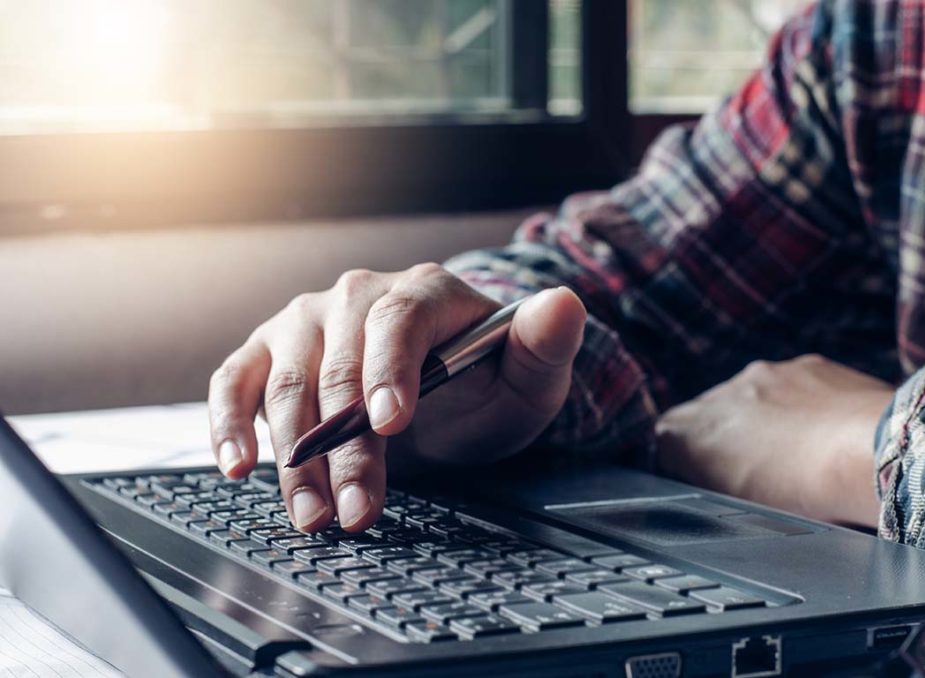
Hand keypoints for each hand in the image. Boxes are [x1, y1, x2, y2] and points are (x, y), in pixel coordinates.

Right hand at [207, 263, 585, 532]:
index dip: (390, 370)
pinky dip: (228, 422)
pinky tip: (236, 467)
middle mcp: (357, 296)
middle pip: (339, 365)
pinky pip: (236, 382)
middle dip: (346, 446)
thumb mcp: (528, 375)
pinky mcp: (270, 354)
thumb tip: (564, 305)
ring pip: (288, 384)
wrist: (446, 393)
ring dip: (295, 457)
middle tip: (357, 510)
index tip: (391, 425)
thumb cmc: (484, 385)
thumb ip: (546, 344)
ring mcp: (307, 322)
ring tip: (314, 516)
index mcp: (423, 290)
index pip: (399, 321)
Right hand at [654, 354, 892, 525]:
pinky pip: (795, 386)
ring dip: (767, 420)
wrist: (874, 455)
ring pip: (754, 397)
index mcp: (693, 428)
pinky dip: (803, 407)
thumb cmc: (804, 491)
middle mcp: (722, 393)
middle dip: (729, 436)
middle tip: (758, 472)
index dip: (685, 458)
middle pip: (711, 412)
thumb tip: (685, 464)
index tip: (706, 475)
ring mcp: (768, 375)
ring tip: (798, 458)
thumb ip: (699, 474)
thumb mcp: (732, 500)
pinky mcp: (809, 365)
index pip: (668, 436)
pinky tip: (826, 437)